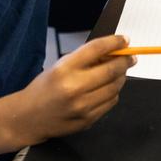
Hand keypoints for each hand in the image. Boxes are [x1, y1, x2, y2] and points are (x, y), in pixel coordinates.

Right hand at [14, 35, 133, 142]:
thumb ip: (84, 59)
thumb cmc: (45, 87)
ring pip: (114, 87)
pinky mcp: (88, 120)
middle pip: (111, 70)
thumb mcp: (59, 66)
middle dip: (125, 61)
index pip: (96, 49)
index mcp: (65, 69)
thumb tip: (112, 52)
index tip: (125, 40)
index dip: (114, 42)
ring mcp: (82, 107)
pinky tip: (108, 88)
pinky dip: (113, 92)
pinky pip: (111, 102)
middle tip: (131, 57)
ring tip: (119, 72)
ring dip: (121, 77)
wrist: (29, 117)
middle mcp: (74, 88)